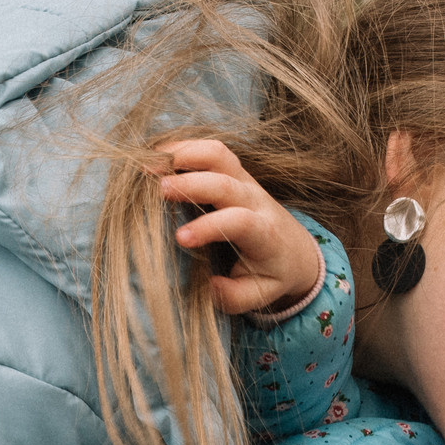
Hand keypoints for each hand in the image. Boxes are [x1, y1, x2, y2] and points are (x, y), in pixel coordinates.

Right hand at [157, 138, 324, 320]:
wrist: (295, 248)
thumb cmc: (272, 273)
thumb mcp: (260, 294)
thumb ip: (235, 296)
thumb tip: (210, 285)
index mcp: (263, 233)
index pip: (239, 221)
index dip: (209, 226)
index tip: (180, 238)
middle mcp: (255, 200)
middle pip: (226, 181)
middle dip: (192, 183)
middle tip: (158, 191)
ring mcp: (244, 180)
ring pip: (219, 154)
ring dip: (185, 154)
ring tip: (150, 166)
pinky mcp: (233, 171)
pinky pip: (210, 150)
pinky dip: (183, 148)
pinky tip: (158, 158)